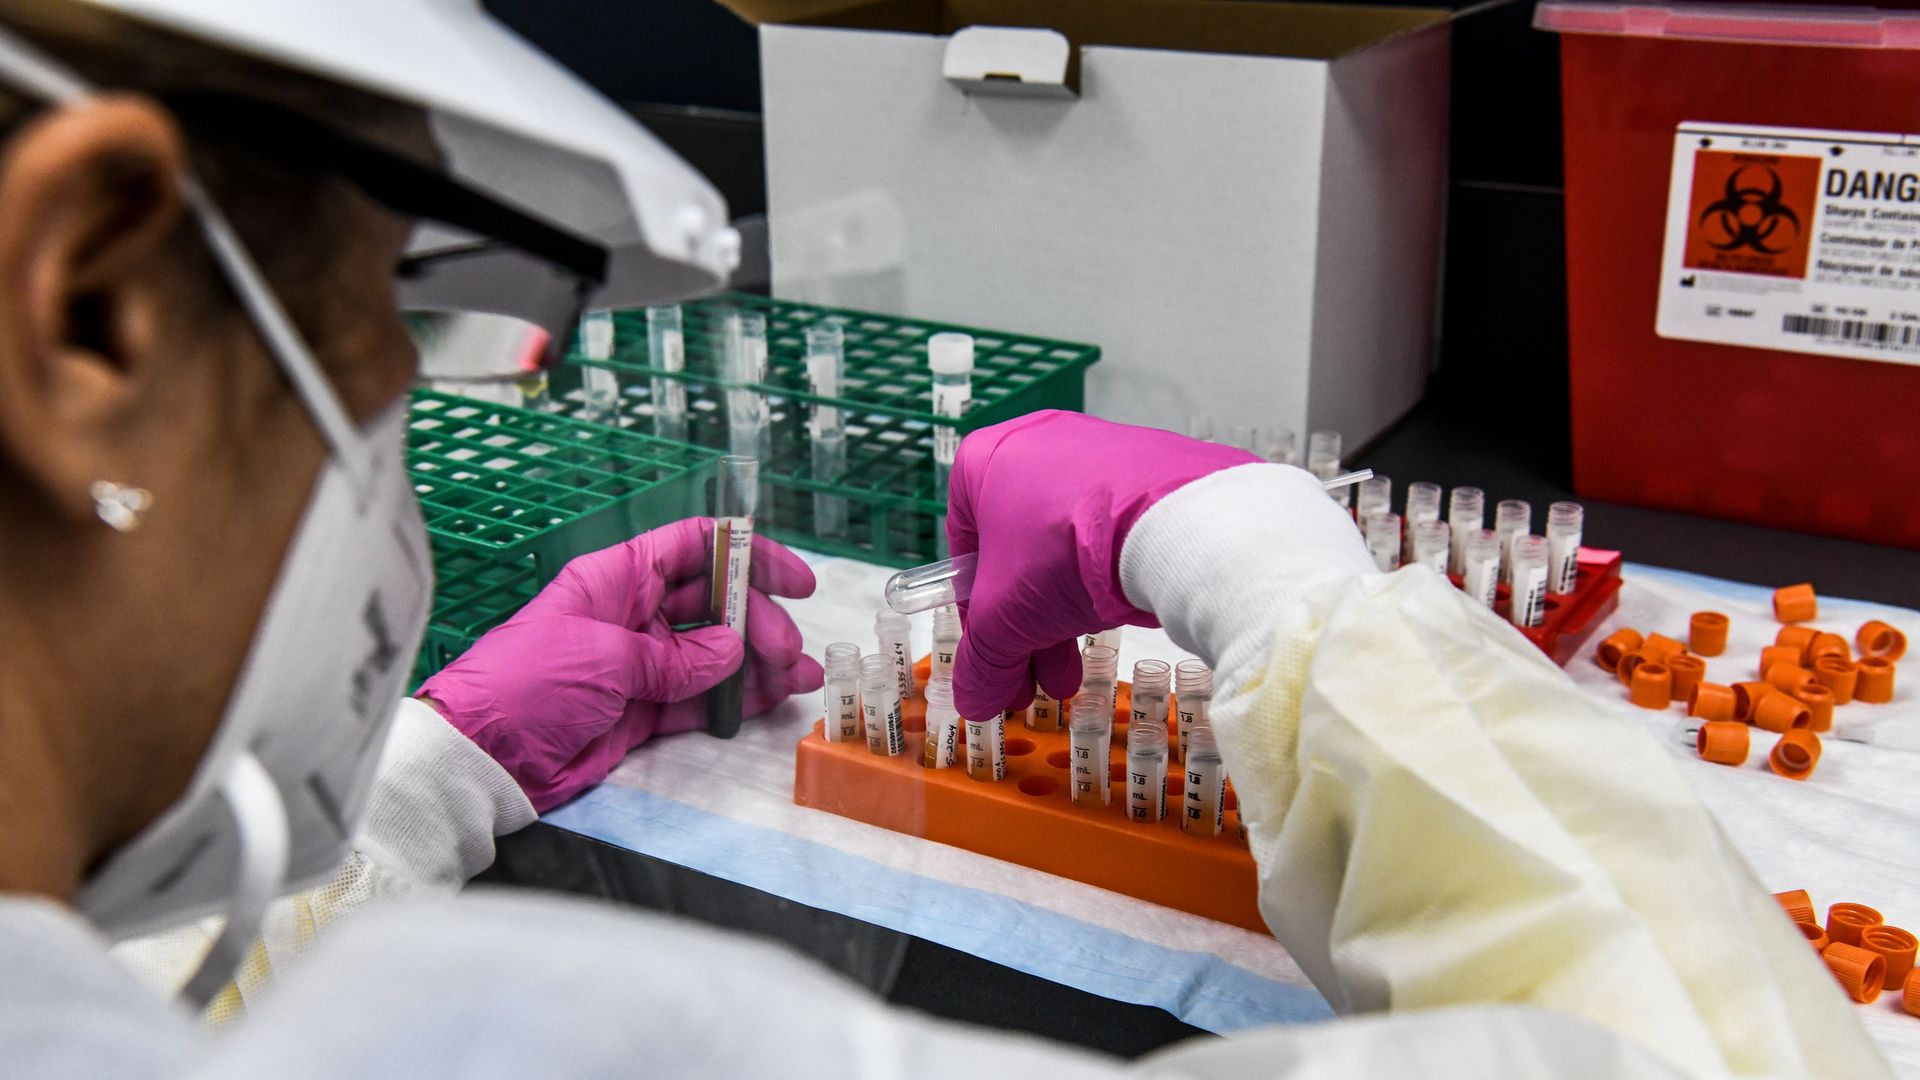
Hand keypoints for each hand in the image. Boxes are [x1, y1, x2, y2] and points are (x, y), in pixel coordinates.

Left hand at [420, 518, 822, 810]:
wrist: (483, 758)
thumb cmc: (526, 686)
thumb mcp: (605, 659)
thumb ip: (675, 657)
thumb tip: (731, 652)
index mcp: (617, 579)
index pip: (694, 548)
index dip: (747, 555)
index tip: (793, 579)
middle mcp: (634, 614)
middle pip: (714, 603)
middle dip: (759, 621)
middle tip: (788, 651)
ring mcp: (641, 664)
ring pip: (715, 654)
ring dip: (760, 664)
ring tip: (800, 680)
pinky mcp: (642, 711)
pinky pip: (701, 699)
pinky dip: (737, 700)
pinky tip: (771, 701)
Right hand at [945, 411, 1256, 720]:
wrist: (1170, 520)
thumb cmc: (1064, 550)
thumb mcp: (1005, 619)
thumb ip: (982, 661)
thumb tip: (974, 701)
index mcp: (986, 461)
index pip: (965, 549)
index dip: (974, 615)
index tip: (992, 657)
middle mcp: (1038, 445)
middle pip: (1019, 556)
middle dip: (1024, 630)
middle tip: (1033, 681)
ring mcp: (1098, 453)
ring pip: (1066, 549)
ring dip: (1062, 619)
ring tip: (1073, 676)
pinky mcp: (1150, 470)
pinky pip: (1113, 533)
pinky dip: (1107, 582)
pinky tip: (1114, 625)